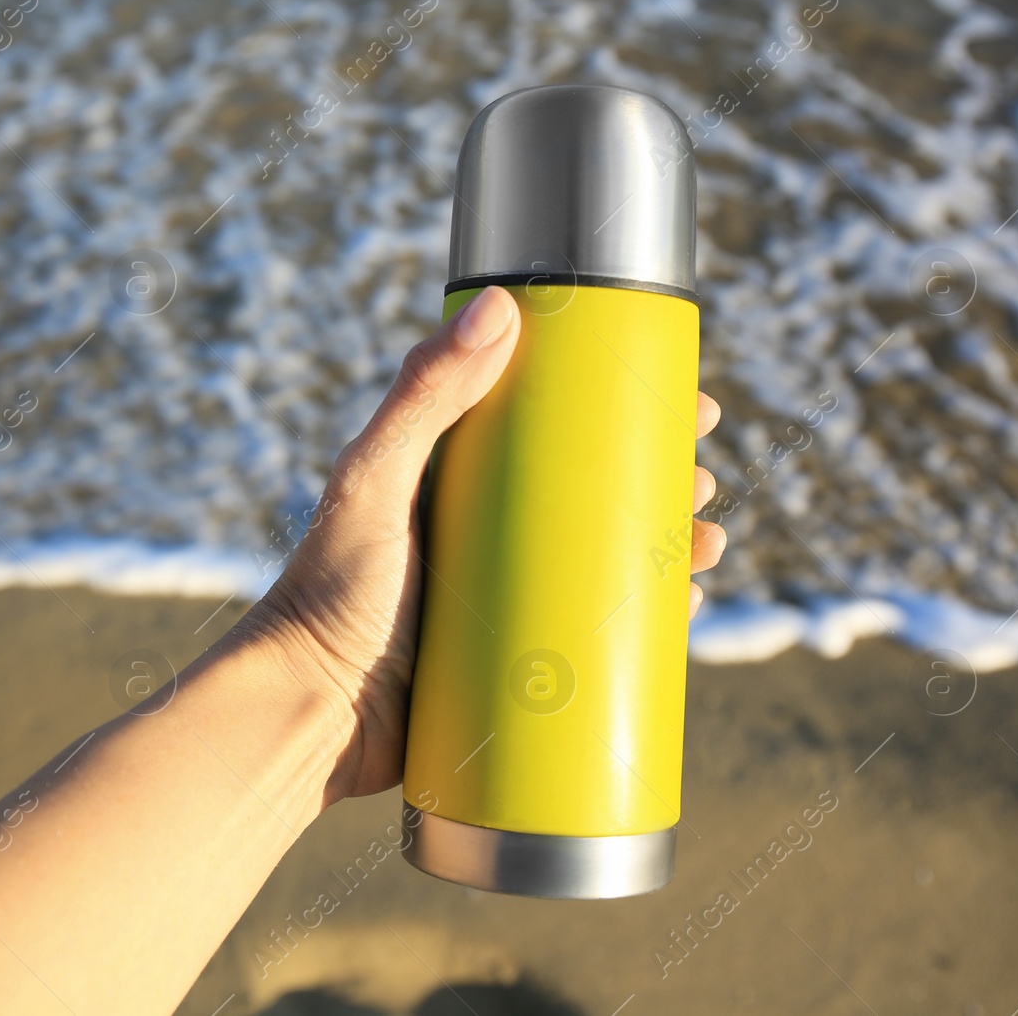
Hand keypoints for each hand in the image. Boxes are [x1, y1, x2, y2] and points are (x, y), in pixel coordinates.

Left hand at [248, 285, 723, 805]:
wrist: (308, 714)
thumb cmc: (327, 593)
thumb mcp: (375, 481)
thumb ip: (424, 395)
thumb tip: (499, 305)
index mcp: (450, 476)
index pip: (549, 421)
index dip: (618, 405)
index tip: (678, 393)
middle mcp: (479, 530)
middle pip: (588, 490)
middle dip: (656, 479)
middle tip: (703, 475)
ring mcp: (498, 595)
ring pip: (601, 559)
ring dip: (664, 546)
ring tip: (709, 544)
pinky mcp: (510, 659)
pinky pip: (590, 631)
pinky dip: (642, 617)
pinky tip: (684, 612)